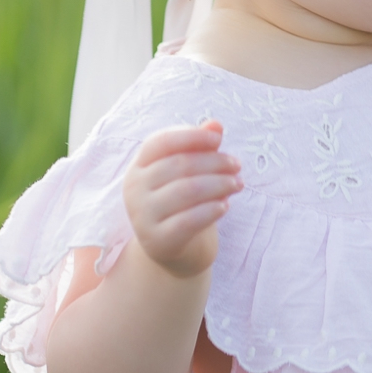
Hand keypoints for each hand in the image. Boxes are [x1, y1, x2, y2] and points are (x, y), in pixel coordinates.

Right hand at [124, 120, 241, 280]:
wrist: (175, 249)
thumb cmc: (183, 201)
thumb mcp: (190, 172)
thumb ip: (199, 146)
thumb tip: (215, 124)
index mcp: (139, 166)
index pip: (161, 142)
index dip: (191, 136)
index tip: (219, 139)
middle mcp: (134, 189)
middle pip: (179, 165)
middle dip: (214, 162)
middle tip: (237, 165)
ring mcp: (142, 217)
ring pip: (186, 190)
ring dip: (219, 184)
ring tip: (237, 184)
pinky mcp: (156, 241)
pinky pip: (188, 221)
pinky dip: (211, 210)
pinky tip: (226, 206)